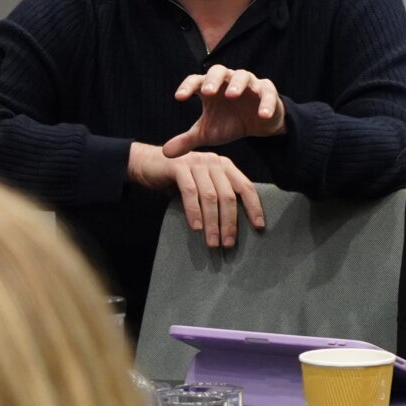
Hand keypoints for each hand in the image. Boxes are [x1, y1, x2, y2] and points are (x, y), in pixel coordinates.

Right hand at [128, 143, 265, 246]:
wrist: (146, 163)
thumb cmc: (177, 180)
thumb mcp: (201, 186)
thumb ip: (216, 196)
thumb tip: (231, 226)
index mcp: (224, 166)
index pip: (245, 187)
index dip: (254, 207)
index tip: (259, 226)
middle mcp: (213, 162)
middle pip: (228, 195)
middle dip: (229, 222)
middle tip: (228, 243)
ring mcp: (196, 162)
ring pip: (210, 196)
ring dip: (212, 223)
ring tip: (212, 242)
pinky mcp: (178, 166)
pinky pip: (190, 192)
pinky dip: (194, 212)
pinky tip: (196, 228)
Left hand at [162, 65, 287, 154]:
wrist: (257, 125)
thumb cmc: (229, 123)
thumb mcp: (208, 134)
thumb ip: (187, 141)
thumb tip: (165, 153)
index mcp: (211, 88)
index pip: (196, 80)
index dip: (187, 86)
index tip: (179, 98)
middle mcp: (228, 80)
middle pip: (219, 71)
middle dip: (213, 80)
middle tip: (207, 92)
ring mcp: (249, 84)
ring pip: (243, 76)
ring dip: (237, 84)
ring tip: (232, 95)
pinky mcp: (267, 91)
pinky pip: (267, 92)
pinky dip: (265, 102)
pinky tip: (262, 114)